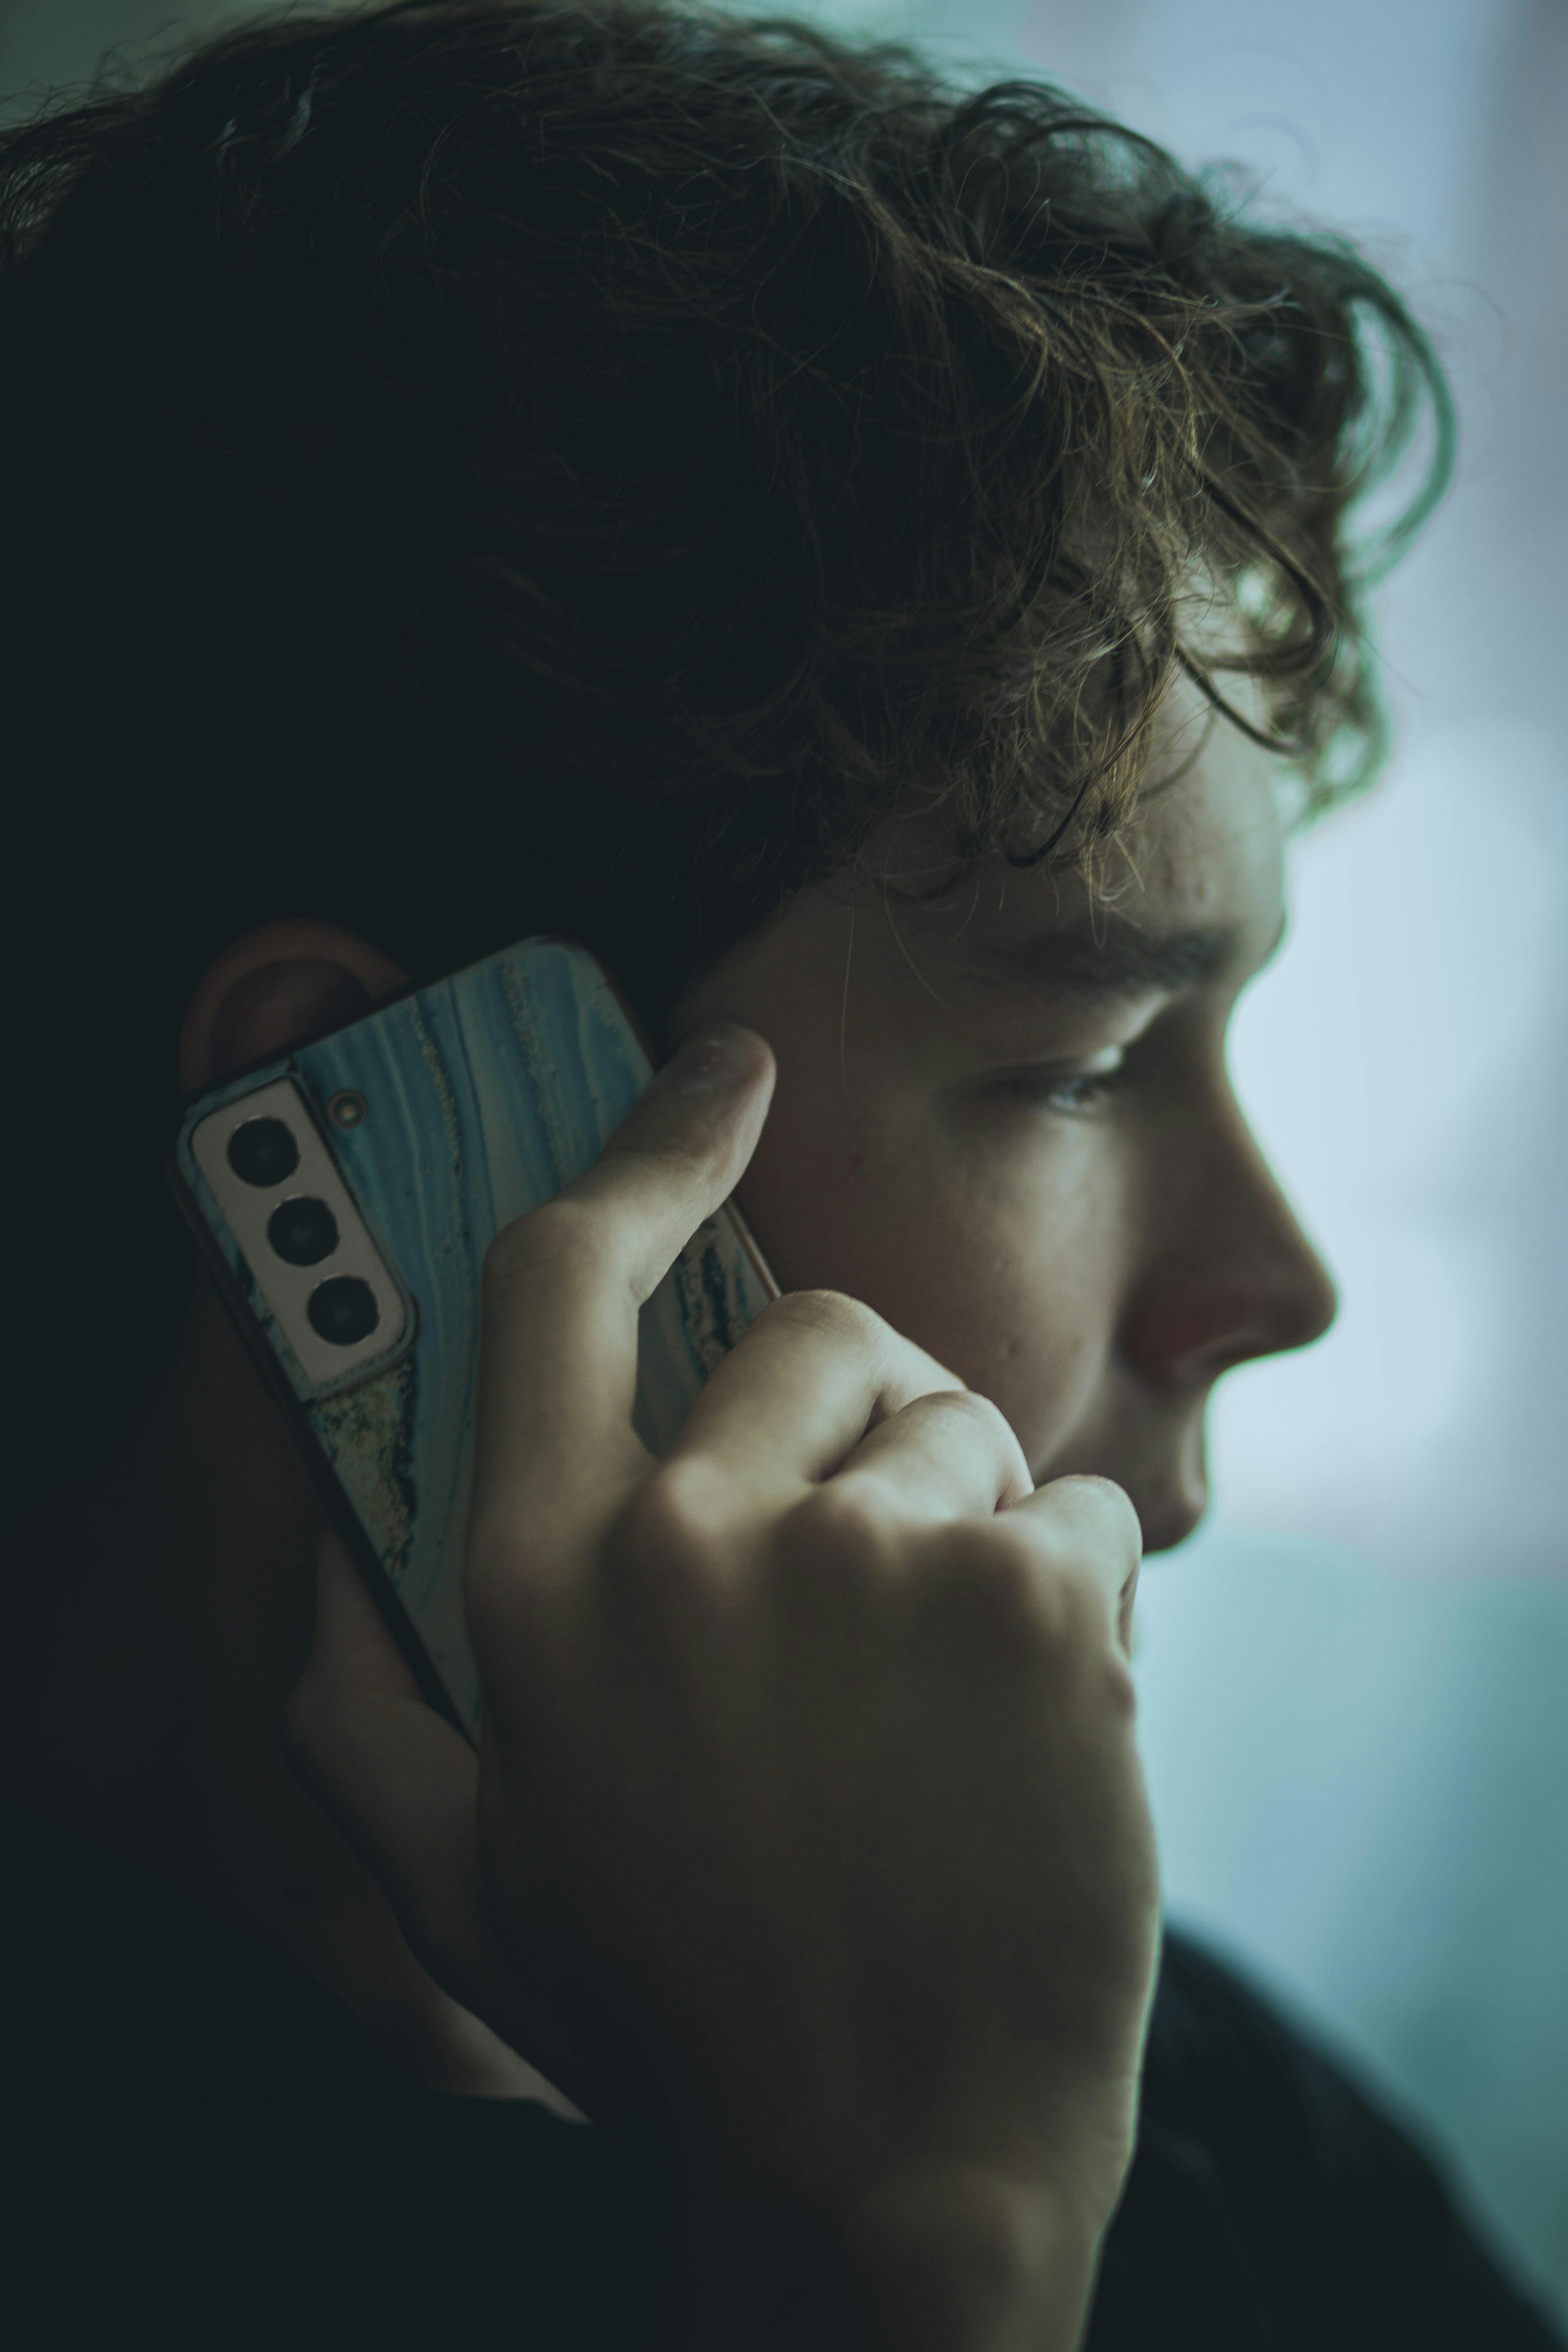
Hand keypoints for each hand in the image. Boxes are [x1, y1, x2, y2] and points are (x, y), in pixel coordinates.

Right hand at [289, 1022, 1159, 2347]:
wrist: (891, 2163)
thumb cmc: (682, 2001)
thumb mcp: (468, 1862)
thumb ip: (363, 1698)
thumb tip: (311, 1541)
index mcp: (543, 1579)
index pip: (560, 1280)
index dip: (642, 1150)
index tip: (721, 1069)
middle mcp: (694, 1540)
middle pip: (816, 1331)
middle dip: (867, 1414)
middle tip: (876, 1575)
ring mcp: (875, 1560)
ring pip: (966, 1426)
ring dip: (970, 1527)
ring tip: (945, 1699)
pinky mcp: (1034, 1602)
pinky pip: (1078, 1513)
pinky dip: (1075, 1602)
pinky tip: (1032, 1734)